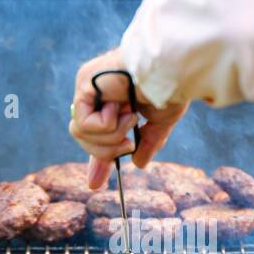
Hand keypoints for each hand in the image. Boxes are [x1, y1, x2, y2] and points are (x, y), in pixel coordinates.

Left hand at [70, 48, 189, 189]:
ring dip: (111, 136)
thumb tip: (139, 164)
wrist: (172, 69)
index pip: (96, 134)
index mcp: (113, 100)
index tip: (94, 184)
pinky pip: (84, 125)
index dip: (97, 160)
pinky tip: (121, 107)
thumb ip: (147, 143)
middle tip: (128, 144)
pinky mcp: (83, 84)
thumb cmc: (171, 88)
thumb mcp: (160, 123)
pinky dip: (107, 125)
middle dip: (107, 151)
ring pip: (81, 135)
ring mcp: (87, 86)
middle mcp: (96, 92)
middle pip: (84, 139)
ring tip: (131, 118)